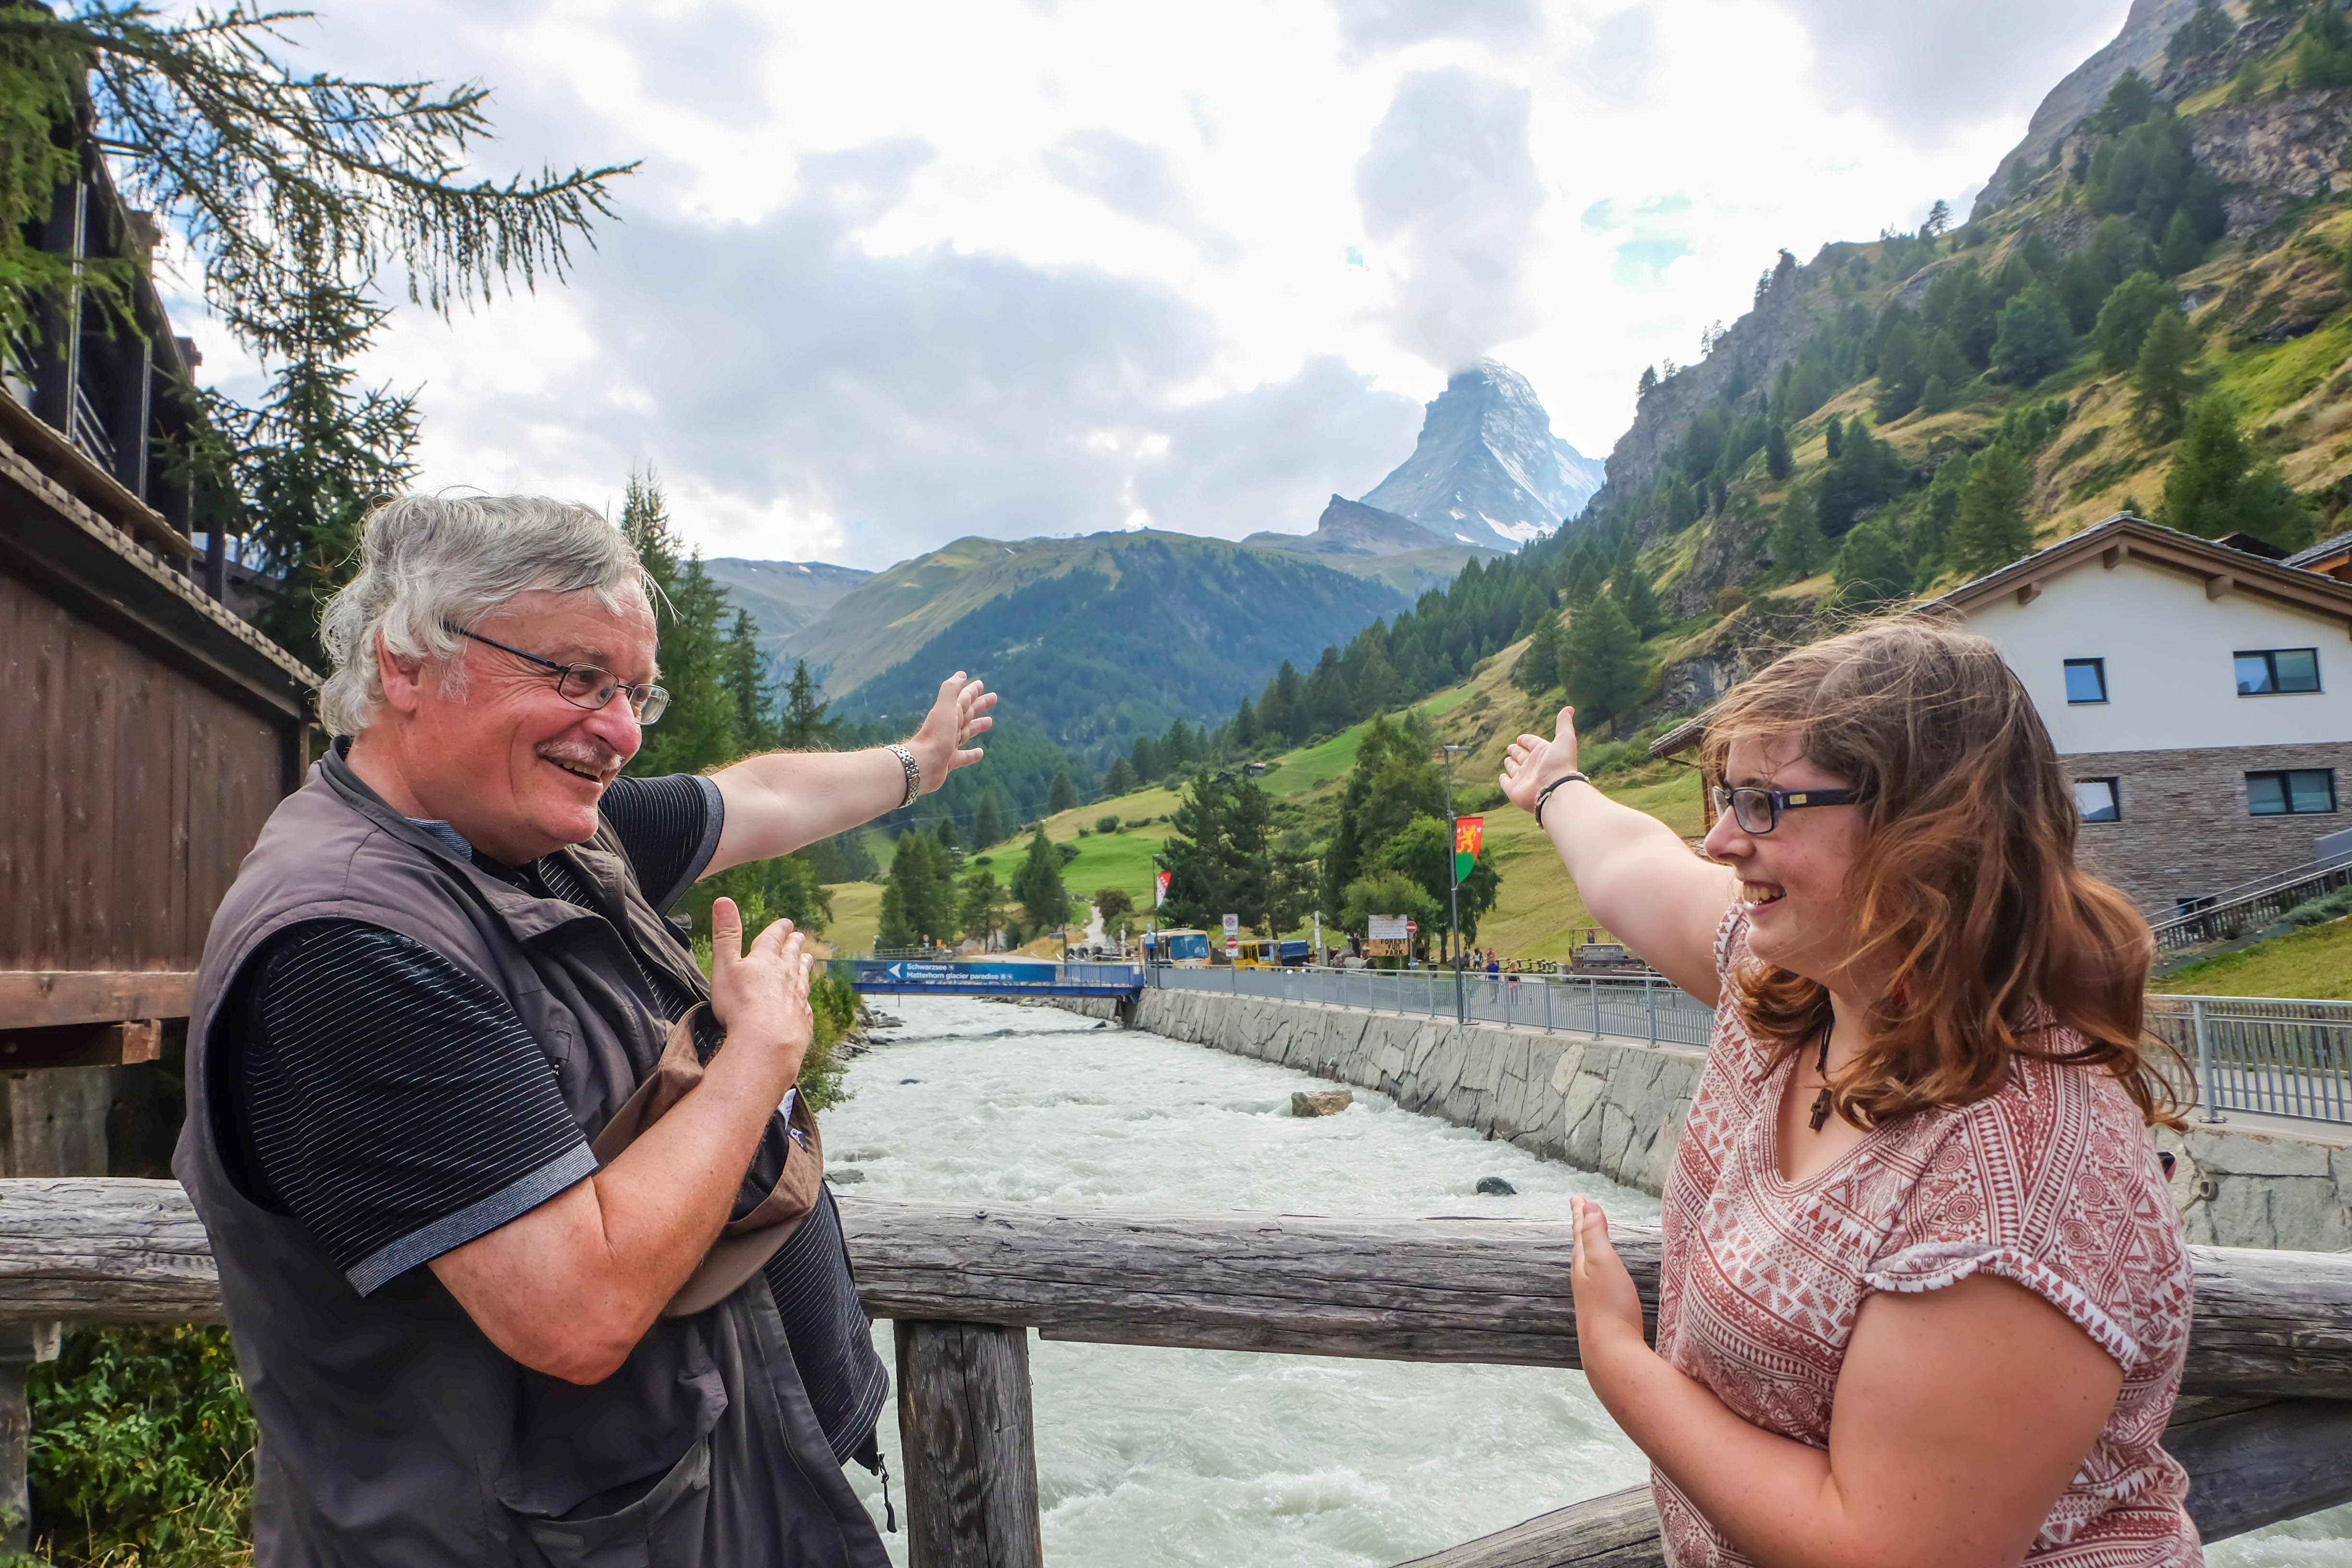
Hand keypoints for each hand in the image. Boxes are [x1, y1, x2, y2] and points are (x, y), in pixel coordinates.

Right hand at [706, 897, 812, 1084]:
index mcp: (765, 961)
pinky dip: (805, 998)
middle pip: (792, 955)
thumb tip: (723, 900)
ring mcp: (797, 997)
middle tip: (799, 936)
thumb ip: (725, 935)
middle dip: (794, 943)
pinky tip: (806, 999)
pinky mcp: (803, 1019)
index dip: (778, 929)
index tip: (785, 922)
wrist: (766, 1041)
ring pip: (802, 976)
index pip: (772, 939)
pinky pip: (805, 1004)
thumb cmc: (739, 1005)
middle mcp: (786, 975)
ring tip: (808, 958)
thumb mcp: (725, 965)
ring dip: (804, 965)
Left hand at [906, 671, 995, 792]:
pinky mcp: (949, 761)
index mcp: (949, 713)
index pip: (963, 699)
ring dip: (977, 726)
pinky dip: (972, 754)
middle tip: (994, 697)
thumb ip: (951, 690)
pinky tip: (980, 753)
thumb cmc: (935, 735)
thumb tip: (961, 675)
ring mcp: (948, 744)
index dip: (972, 691)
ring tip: (990, 721)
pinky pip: (963, 756)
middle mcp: (948, 727)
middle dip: (979, 705)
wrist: (922, 764)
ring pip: (966, 732)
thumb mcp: (945, 708)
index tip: (981, 684)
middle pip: (967, 713)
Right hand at [1501, 705, 1581, 812]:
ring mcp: (1523, 778)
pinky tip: (1502, 776)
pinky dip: (1504, 779)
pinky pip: (1507, 783)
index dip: (1527, 740)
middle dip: (1517, 750)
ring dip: (1511, 763)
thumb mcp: (1565, 739)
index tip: (1520, 738)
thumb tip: (1569, 708)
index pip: (1532, 744)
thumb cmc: (1561, 764)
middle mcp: (1533, 765)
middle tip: (1511, 747)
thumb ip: (1564, 724)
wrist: (1555, 789)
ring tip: (1508, 759)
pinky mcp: (1514, 790)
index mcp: (1543, 753)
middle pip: (1523, 756)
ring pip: (1515, 768)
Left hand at [1570, 1196, 1647, 1368]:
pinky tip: (1604, 1279)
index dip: (1581, 1214)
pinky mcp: (1605, 1315)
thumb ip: (1594, 1235)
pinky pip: (1599, 1283)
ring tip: (1590, 1241)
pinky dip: (1601, 1271)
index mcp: (1582, 1266)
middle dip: (1583, 1229)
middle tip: (1582, 1213)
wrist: (1612, 1354)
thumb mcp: (1602, 1262)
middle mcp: (1583, 1282)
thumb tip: (1587, 1206)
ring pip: (1588, 1267)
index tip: (1578, 1199)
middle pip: (1581, 1248)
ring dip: (1590, 1249)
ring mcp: (1593, 1300)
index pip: (1580, 1233)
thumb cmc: (1609, 1306)